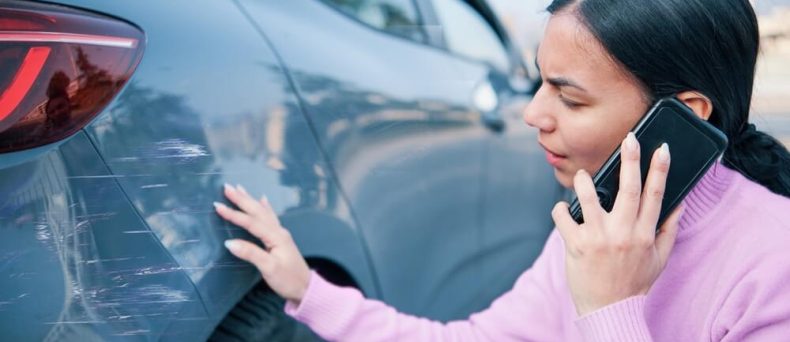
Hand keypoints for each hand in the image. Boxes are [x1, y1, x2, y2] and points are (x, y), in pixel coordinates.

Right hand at [214, 184, 310, 304]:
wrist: (306, 288)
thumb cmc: (288, 280)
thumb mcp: (269, 269)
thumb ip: (251, 254)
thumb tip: (229, 243)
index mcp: (276, 237)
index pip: (251, 222)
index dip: (234, 214)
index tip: (218, 206)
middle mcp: (279, 232)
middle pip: (257, 212)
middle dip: (242, 199)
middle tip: (227, 187)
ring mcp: (280, 234)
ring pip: (263, 212)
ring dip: (250, 200)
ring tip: (240, 188)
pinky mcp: (280, 239)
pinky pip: (270, 217)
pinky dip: (265, 207)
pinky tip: (263, 199)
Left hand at [551, 133, 684, 315]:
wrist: (610, 310)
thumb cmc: (634, 282)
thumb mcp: (660, 258)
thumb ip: (668, 229)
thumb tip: (678, 204)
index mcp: (645, 234)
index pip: (655, 195)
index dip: (659, 169)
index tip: (662, 148)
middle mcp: (623, 233)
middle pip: (629, 189)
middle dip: (631, 160)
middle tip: (629, 139)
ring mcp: (599, 238)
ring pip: (590, 198)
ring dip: (585, 182)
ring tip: (581, 175)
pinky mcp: (576, 245)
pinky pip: (564, 217)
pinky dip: (560, 209)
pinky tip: (563, 209)